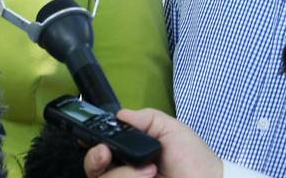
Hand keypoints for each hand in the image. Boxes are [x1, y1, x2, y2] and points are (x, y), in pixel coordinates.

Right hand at [83, 109, 222, 177]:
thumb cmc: (195, 161)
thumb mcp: (171, 129)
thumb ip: (145, 118)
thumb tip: (120, 114)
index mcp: (131, 154)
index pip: (100, 150)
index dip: (90, 144)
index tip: (92, 140)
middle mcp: (125, 172)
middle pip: (93, 168)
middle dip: (94, 159)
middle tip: (106, 154)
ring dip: (124, 174)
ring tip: (150, 171)